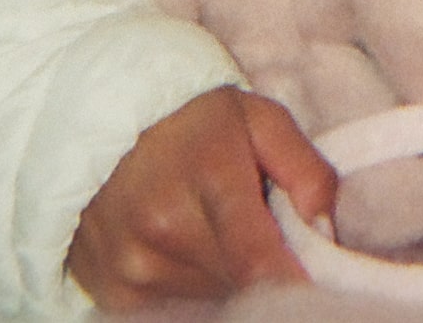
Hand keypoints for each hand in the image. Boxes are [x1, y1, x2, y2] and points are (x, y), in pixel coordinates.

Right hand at [68, 87, 336, 311]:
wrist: (98, 118)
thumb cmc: (191, 119)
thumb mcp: (259, 119)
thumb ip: (305, 171)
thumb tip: (324, 233)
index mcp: (209, 177)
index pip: (259, 262)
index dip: (292, 279)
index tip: (308, 276)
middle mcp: (163, 228)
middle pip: (240, 284)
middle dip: (257, 266)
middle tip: (250, 229)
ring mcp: (131, 265)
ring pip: (208, 299)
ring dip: (220, 277)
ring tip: (207, 231)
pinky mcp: (110, 290)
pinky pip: (170, 310)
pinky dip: (184, 288)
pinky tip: (177, 250)